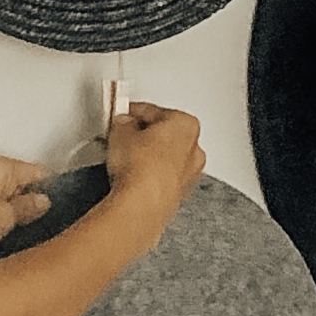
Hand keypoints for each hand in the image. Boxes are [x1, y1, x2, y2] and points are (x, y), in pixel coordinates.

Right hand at [102, 103, 205, 234]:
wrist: (143, 203)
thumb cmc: (142, 167)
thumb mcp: (121, 132)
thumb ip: (123, 123)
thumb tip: (123, 124)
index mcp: (187, 124)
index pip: (155, 112)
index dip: (133, 113)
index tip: (122, 116)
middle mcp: (195, 148)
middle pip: (166, 135)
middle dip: (145, 135)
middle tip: (123, 136)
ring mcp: (190, 174)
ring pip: (166, 158)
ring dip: (148, 156)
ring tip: (125, 159)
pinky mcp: (178, 195)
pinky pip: (162, 178)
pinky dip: (150, 175)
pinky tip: (132, 177)